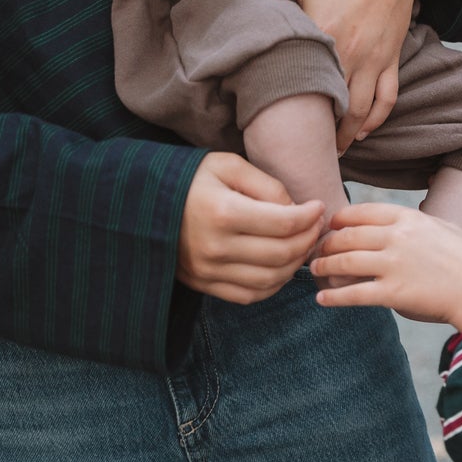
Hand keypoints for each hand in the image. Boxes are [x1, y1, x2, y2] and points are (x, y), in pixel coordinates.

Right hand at [177, 152, 322, 302]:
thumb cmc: (190, 178)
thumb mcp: (228, 166)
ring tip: (301, 246)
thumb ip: (266, 185)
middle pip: (281, 254)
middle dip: (308, 240)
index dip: (309, 217)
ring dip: (294, 266)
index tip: (318, 207)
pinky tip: (281, 267)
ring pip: (269, 280)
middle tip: (315, 226)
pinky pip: (248, 295)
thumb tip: (297, 209)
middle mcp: (215, 247)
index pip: (284, 223)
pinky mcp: (203, 284)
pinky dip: (272, 286)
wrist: (143, 202)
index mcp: (223, 212)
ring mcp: (208, 270)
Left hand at [259, 0, 439, 147]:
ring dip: (346, 135)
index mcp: (322, 34)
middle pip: (332, 107)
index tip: (269, 123)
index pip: (300, 83)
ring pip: (362, 111)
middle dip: (317, 133)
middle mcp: (349, 55)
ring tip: (330, 149)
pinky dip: (376, 119)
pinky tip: (362, 130)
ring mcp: (373, 60)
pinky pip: (387, 98)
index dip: (284, 107)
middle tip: (300, 148)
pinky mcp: (391, 58)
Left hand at [311, 203, 461, 328]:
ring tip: (315, 271)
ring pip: (344, 262)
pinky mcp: (393, 294)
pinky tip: (321, 299)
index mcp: (408, 218)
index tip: (331, 226)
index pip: (361, 211)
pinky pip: (353, 294)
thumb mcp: (443, 226)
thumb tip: (395, 222)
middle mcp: (397, 237)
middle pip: (347, 236)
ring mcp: (394, 265)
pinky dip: (333, 297)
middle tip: (317, 250)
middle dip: (327, 243)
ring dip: (324, 266)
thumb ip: (416, 222)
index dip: (340, 219)